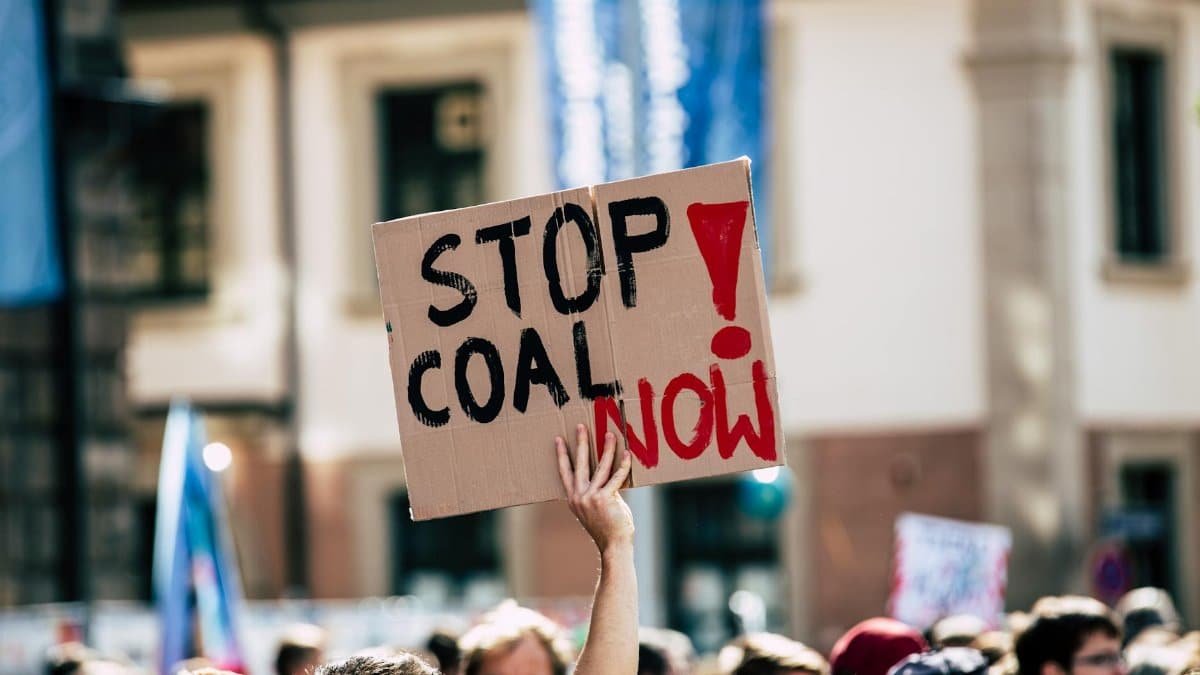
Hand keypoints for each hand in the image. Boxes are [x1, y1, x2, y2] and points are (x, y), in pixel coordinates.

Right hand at [556, 424, 633, 553]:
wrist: (613, 545)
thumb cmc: (607, 527)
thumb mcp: (594, 509)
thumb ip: (595, 492)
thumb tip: (606, 475)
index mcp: (573, 498)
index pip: (565, 472)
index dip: (562, 455)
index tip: (558, 439)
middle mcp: (579, 496)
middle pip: (580, 464)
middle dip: (581, 443)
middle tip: (581, 426)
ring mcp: (592, 497)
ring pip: (600, 467)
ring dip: (606, 449)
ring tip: (609, 434)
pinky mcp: (606, 498)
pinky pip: (616, 477)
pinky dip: (623, 465)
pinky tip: (627, 454)